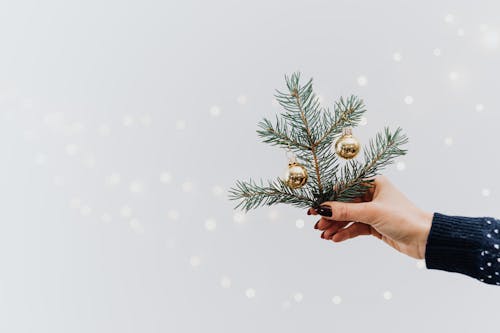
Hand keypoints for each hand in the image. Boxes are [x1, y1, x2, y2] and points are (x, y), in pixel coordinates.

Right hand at [308, 175, 432, 258]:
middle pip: (344, 205)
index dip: (328, 199)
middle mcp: (371, 195)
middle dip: (330, 216)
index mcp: (373, 183)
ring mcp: (373, 211)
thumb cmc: (405, 218)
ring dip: (336, 227)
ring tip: (324, 235)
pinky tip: (335, 239)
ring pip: (348, 218)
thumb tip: (322, 209)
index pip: (344, 189)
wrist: (426, 239)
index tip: (314, 208)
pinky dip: (345, 233)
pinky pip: (354, 228)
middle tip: (317, 225)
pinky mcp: (374, 225)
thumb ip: (345, 211)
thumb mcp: (372, 212)